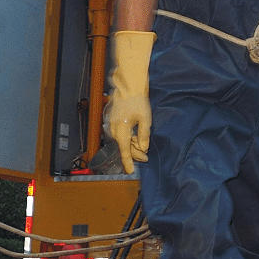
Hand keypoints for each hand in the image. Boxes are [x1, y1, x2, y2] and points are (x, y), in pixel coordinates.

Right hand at [106, 31, 154, 173]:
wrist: (128, 86)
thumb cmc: (138, 101)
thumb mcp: (145, 119)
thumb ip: (143, 135)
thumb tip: (143, 149)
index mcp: (121, 129)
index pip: (125, 150)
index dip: (128, 162)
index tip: (131, 171)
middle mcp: (114, 129)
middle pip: (124, 147)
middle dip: (134, 153)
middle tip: (146, 157)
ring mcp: (112, 125)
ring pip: (122, 141)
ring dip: (132, 145)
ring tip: (142, 145)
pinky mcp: (113, 121)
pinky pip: (120, 135)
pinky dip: (128, 138)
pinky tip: (135, 137)